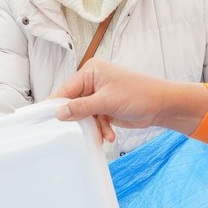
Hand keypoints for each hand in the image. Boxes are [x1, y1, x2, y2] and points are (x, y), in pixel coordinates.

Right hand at [53, 61, 207, 144]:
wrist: (162, 106)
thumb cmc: (140, 95)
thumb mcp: (107, 102)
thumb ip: (82, 107)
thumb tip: (60, 112)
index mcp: (91, 72)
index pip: (66, 89)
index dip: (56, 105)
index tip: (46, 119)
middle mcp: (93, 82)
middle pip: (73, 103)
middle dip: (79, 119)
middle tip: (79, 131)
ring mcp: (99, 95)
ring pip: (84, 115)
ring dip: (93, 127)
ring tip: (104, 134)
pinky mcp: (105, 107)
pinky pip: (94, 121)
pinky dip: (100, 129)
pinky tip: (109, 135)